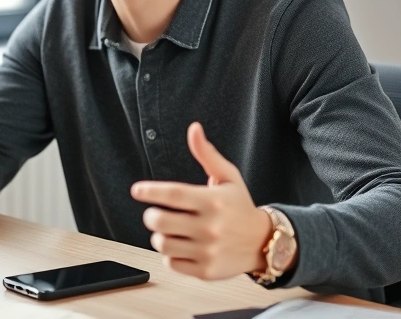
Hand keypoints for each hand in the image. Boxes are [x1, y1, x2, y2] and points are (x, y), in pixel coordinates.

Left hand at [130, 122, 274, 280]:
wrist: (264, 242)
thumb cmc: (240, 206)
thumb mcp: (228, 177)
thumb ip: (207, 154)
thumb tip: (194, 129)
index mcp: (212, 201)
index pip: (173, 194)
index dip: (150, 191)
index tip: (137, 190)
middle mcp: (210, 226)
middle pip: (160, 221)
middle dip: (151, 215)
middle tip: (155, 213)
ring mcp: (208, 250)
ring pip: (162, 244)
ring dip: (159, 236)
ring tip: (169, 231)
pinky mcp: (206, 270)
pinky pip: (171, 263)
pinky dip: (170, 256)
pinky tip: (181, 247)